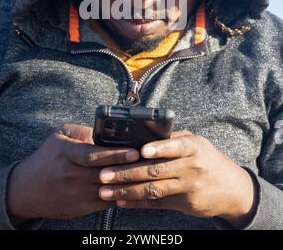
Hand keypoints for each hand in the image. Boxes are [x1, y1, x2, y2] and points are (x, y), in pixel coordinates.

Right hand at [7, 124, 139, 223]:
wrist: (26, 190)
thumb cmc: (47, 158)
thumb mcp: (59, 135)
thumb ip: (81, 130)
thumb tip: (104, 132)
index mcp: (67, 154)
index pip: (93, 155)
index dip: (115, 154)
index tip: (133, 151)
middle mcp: (72, 175)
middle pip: (105, 173)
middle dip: (128, 168)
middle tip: (149, 162)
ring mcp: (77, 193)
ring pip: (108, 190)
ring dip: (128, 183)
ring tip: (146, 175)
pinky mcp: (81, 208)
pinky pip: (106, 203)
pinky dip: (120, 196)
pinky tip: (134, 188)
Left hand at [98, 130, 258, 227]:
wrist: (234, 189)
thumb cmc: (209, 159)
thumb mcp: (197, 143)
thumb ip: (173, 138)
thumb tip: (144, 133)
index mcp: (194, 147)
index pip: (176, 146)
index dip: (158, 148)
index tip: (141, 150)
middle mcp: (192, 168)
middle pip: (156, 171)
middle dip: (127, 173)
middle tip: (104, 174)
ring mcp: (188, 188)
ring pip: (153, 190)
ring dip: (126, 191)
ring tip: (105, 191)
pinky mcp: (185, 205)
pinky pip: (157, 204)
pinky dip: (137, 203)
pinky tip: (120, 201)